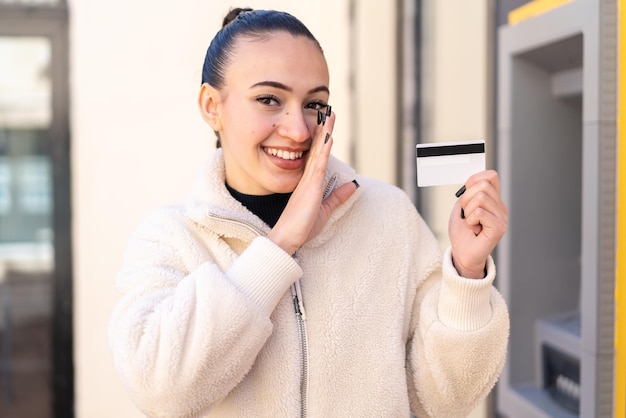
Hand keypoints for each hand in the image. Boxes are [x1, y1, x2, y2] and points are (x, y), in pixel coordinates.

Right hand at [268, 111, 357, 254]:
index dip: (322, 139)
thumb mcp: (325, 209)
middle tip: (327, 111)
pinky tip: (327, 138)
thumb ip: (338, 197)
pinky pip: (318, 165)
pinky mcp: (310, 188)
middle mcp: (307, 177)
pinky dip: (322, 150)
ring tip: (329, 116)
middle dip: (322, 130)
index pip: (318, 156)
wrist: (287, 238)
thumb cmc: (302, 226)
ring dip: (324, 134)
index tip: (327, 124)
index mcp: (309, 182)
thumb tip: (353, 185)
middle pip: (316, 148)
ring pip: (317, 152)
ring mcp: (308, 181)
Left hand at [448, 170, 507, 277]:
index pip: (491, 176)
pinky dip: (471, 220)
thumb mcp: (461, 208)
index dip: (474, 180)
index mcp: (493, 200)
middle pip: (484, 184)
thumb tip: (472, 183)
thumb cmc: (462, 234)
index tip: (465, 194)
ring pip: (481, 198)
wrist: (463, 254)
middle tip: (467, 214)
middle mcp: (500, 207)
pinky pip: (480, 212)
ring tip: (471, 222)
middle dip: (467, 198)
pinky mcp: (499, 227)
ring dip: (468, 211)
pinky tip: (474, 228)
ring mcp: (502, 217)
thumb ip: (468, 194)